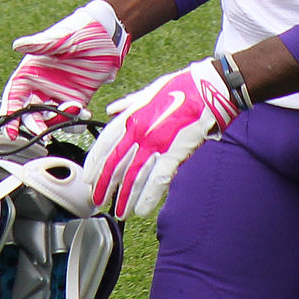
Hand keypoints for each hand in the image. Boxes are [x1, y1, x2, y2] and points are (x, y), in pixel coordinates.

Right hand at [0, 0, 130, 139]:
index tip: (10, 131)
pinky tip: (84, 113)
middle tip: (43, 132)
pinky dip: (75, 121)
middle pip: (30, 113)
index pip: (14, 96)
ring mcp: (59, 93)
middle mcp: (42, 85)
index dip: (10, 114)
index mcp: (31, 71)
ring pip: (50, 118)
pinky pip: (71, 117)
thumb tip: (17, 45)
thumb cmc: (79, 30)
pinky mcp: (76, 98)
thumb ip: (39, 45)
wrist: (108, 34)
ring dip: (57, 123)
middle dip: (33, 125)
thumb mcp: (59, 38)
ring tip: (73, 111)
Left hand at [83, 58, 238, 219]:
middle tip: (98, 201)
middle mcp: (139, 131)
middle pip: (115, 164)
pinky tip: (141, 210)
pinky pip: (157, 180)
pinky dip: (148, 197)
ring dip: (124, 197)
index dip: (95, 163)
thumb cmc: (180, 87)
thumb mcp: (150, 91)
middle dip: (105, 186)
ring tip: (119, 211)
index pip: (105, 144)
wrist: (208, 89)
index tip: (89, 178)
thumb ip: (129, 103)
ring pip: (134, 177)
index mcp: (132, 115)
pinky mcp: (174, 153)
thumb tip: (112, 110)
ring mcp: (156, 144)